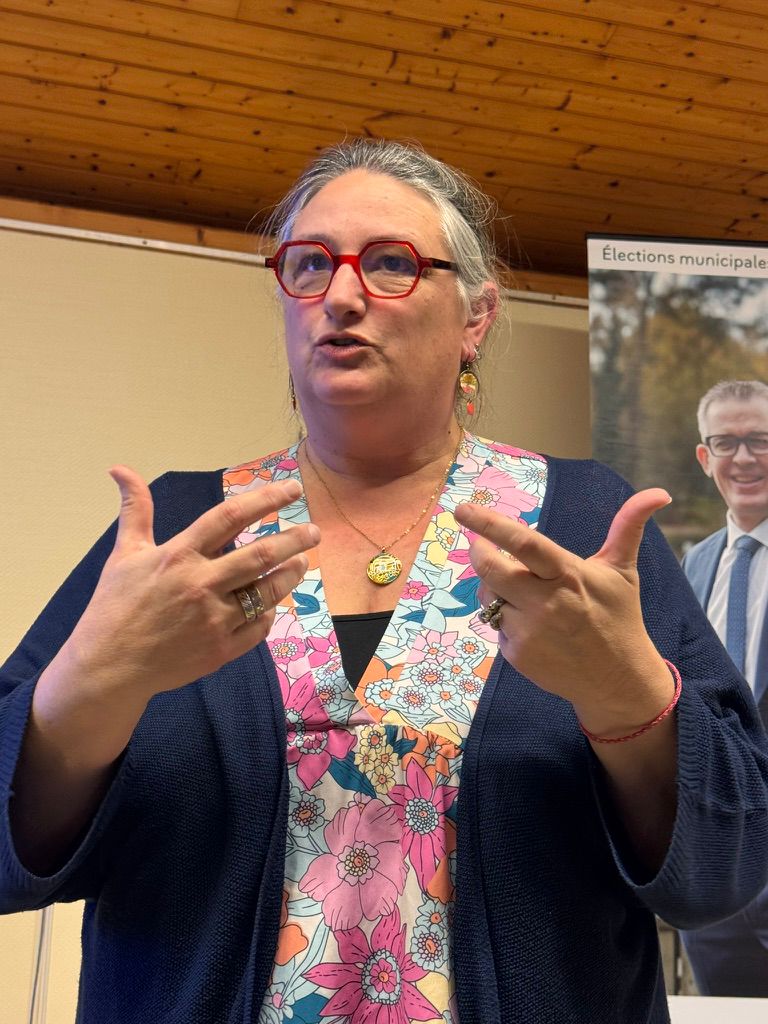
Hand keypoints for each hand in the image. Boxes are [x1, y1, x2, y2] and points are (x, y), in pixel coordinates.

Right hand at [65, 466, 318, 700]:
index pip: (230, 517)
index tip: (292, 490)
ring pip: (267, 591)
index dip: (265, 499)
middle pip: (261, 555)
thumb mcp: (124, 553)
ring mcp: (214, 619)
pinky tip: (273, 601)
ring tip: (302, 561)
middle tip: (314, 531)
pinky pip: (259, 626)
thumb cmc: (115, 605)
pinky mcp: (221, 649)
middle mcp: (201, 584)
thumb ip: (136, 510)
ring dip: (290, 574)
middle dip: (294, 540)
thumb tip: (121, 469)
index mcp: (179, 555)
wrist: (109, 666)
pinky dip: (269, 611)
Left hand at [454, 489, 672, 725]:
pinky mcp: (517, 655)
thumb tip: (660, 492)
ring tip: (520, 591)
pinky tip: (532, 625)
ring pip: (488, 597)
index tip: (462, 510)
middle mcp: (544, 601)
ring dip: (494, 588)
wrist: (617, 681)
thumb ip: (628, 527)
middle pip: (490, 569)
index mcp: (568, 574)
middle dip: (478, 551)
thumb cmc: (619, 617)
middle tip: (479, 544)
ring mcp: (528, 630)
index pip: (523, 543)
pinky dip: (506, 619)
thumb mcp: (623, 571)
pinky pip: (497, 626)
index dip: (490, 525)